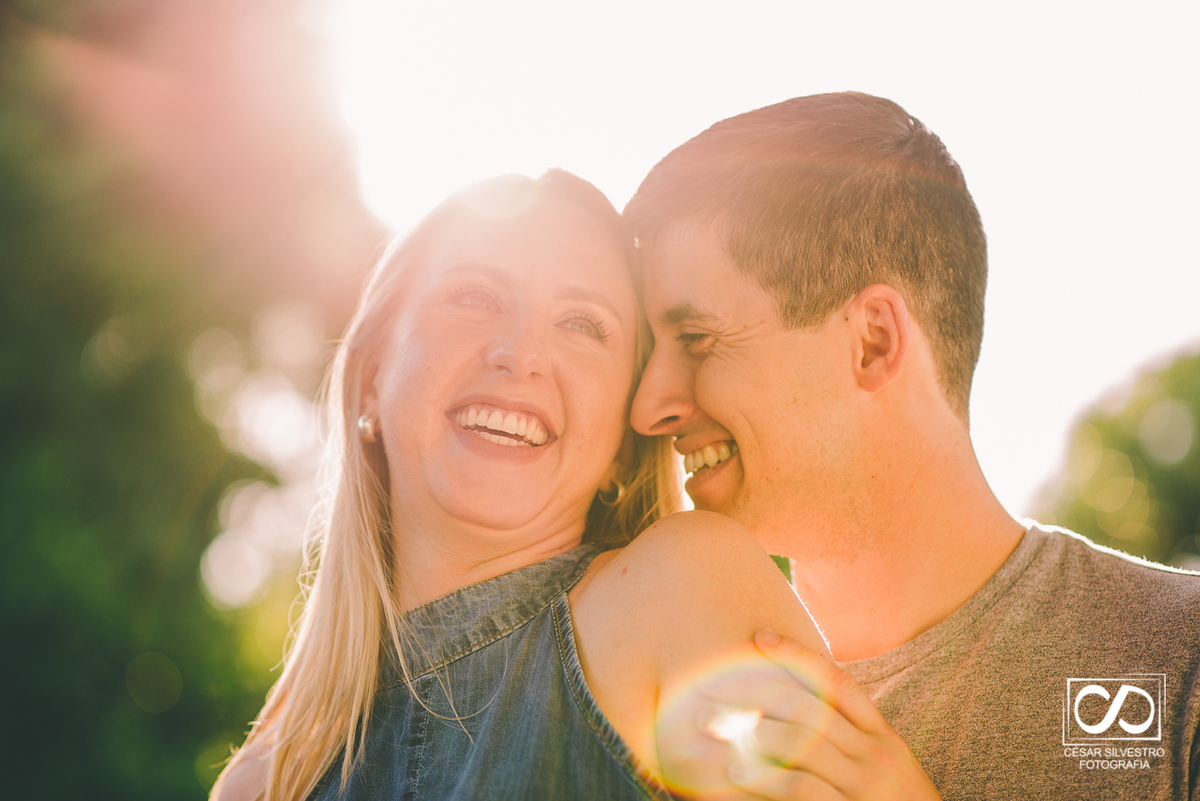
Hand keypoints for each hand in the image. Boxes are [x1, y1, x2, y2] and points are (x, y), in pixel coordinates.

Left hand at [696, 629, 939, 799]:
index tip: (759, 637)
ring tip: (717, 728)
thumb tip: (796, 713)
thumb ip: (852, 741)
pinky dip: (765, 777)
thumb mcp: (887, 770)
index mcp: (883, 737)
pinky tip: (738, 771)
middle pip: (809, 707)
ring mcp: (865, 787)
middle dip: (756, 693)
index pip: (839, 682)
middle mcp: (877, 755)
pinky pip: (801, 788)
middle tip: (712, 691)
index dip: (798, 655)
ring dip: (751, 732)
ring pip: (802, 743)